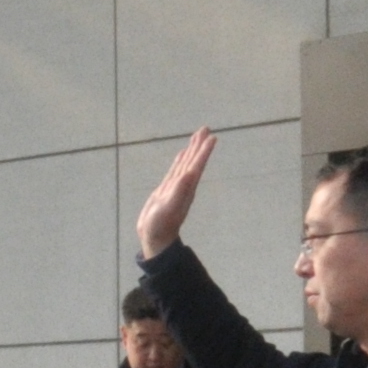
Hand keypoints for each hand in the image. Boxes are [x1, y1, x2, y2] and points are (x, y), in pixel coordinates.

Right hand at [136, 128, 215, 258]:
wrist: (155, 239)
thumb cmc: (161, 226)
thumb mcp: (169, 208)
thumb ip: (179, 191)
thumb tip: (190, 174)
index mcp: (187, 187)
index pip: (197, 165)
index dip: (204, 151)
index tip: (212, 137)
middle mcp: (184, 185)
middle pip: (194, 161)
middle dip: (199, 145)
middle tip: (205, 128)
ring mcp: (176, 187)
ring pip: (186, 163)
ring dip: (191, 150)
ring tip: (196, 135)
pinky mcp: (166, 189)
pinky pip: (175, 170)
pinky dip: (180, 161)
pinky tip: (182, 154)